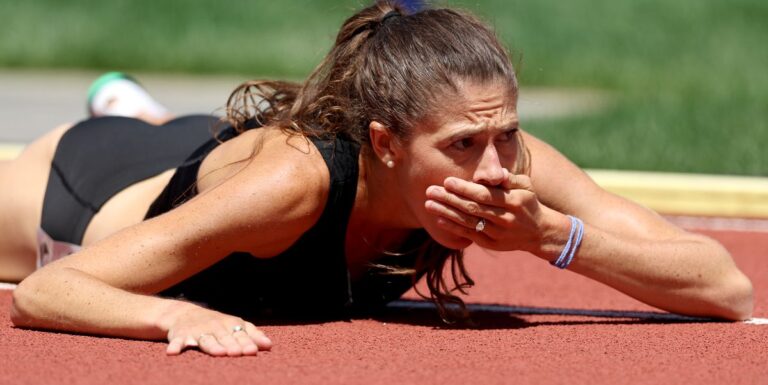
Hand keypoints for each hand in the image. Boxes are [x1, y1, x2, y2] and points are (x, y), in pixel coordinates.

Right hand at [162, 302, 272, 356]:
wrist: (184, 314)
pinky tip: (173, 352)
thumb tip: (269, 345)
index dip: (246, 342)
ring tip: (218, 353)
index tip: (253, 351)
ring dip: (212, 346)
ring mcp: (197, 331)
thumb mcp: (235, 325)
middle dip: (231, 345)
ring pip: (205, 340)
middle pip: (224, 338)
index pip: (240, 335)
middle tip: (237, 353)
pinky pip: (178, 342)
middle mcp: (215, 327)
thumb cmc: (217, 324)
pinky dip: (175, 346)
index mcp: (230, 325)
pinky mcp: (180, 336)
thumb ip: (253, 334)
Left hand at [425, 172, 565, 253]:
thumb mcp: (525, 186)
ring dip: (446, 213)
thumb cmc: (528, 203)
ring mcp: (497, 233)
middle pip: (472, 208)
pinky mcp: (491, 244)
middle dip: (449, 199)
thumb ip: (509, 179)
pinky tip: (440, 219)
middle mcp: (504, 218)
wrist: (539, 232)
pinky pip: (469, 234)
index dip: (464, 188)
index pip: (484, 194)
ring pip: (468, 222)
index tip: (447, 181)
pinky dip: (453, 227)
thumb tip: (496, 173)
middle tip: (430, 191)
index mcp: (513, 202)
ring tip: (429, 204)